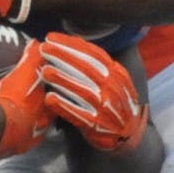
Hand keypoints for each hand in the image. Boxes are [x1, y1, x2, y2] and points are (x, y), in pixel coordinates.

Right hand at [0, 39, 52, 156]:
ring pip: (34, 130)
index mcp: (50, 107)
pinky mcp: (16, 148)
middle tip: (31, 101)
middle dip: (41, 110)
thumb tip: (36, 43)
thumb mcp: (22, 73)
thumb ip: (31, 58)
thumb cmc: (13, 100)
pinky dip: (16, 134)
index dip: (53, 91)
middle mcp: (44, 126)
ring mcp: (30, 139)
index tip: (47, 86)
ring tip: (18, 115)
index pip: (58, 99)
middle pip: (47, 117)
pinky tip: (7, 129)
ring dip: (29, 123)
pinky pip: (19, 140)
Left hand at [40, 32, 147, 152]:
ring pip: (83, 90)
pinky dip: (64, 106)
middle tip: (44, 48)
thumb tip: (69, 44)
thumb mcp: (112, 79)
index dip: (71, 44)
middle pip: (86, 68)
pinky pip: (79, 114)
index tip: (51, 38)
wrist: (128, 134)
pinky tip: (49, 99)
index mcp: (116, 74)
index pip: (93, 54)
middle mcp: (112, 88)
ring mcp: (106, 107)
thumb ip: (95, 64)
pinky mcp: (97, 125)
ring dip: (63, 79)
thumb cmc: (113, 102)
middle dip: (63, 56)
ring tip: (45, 70)